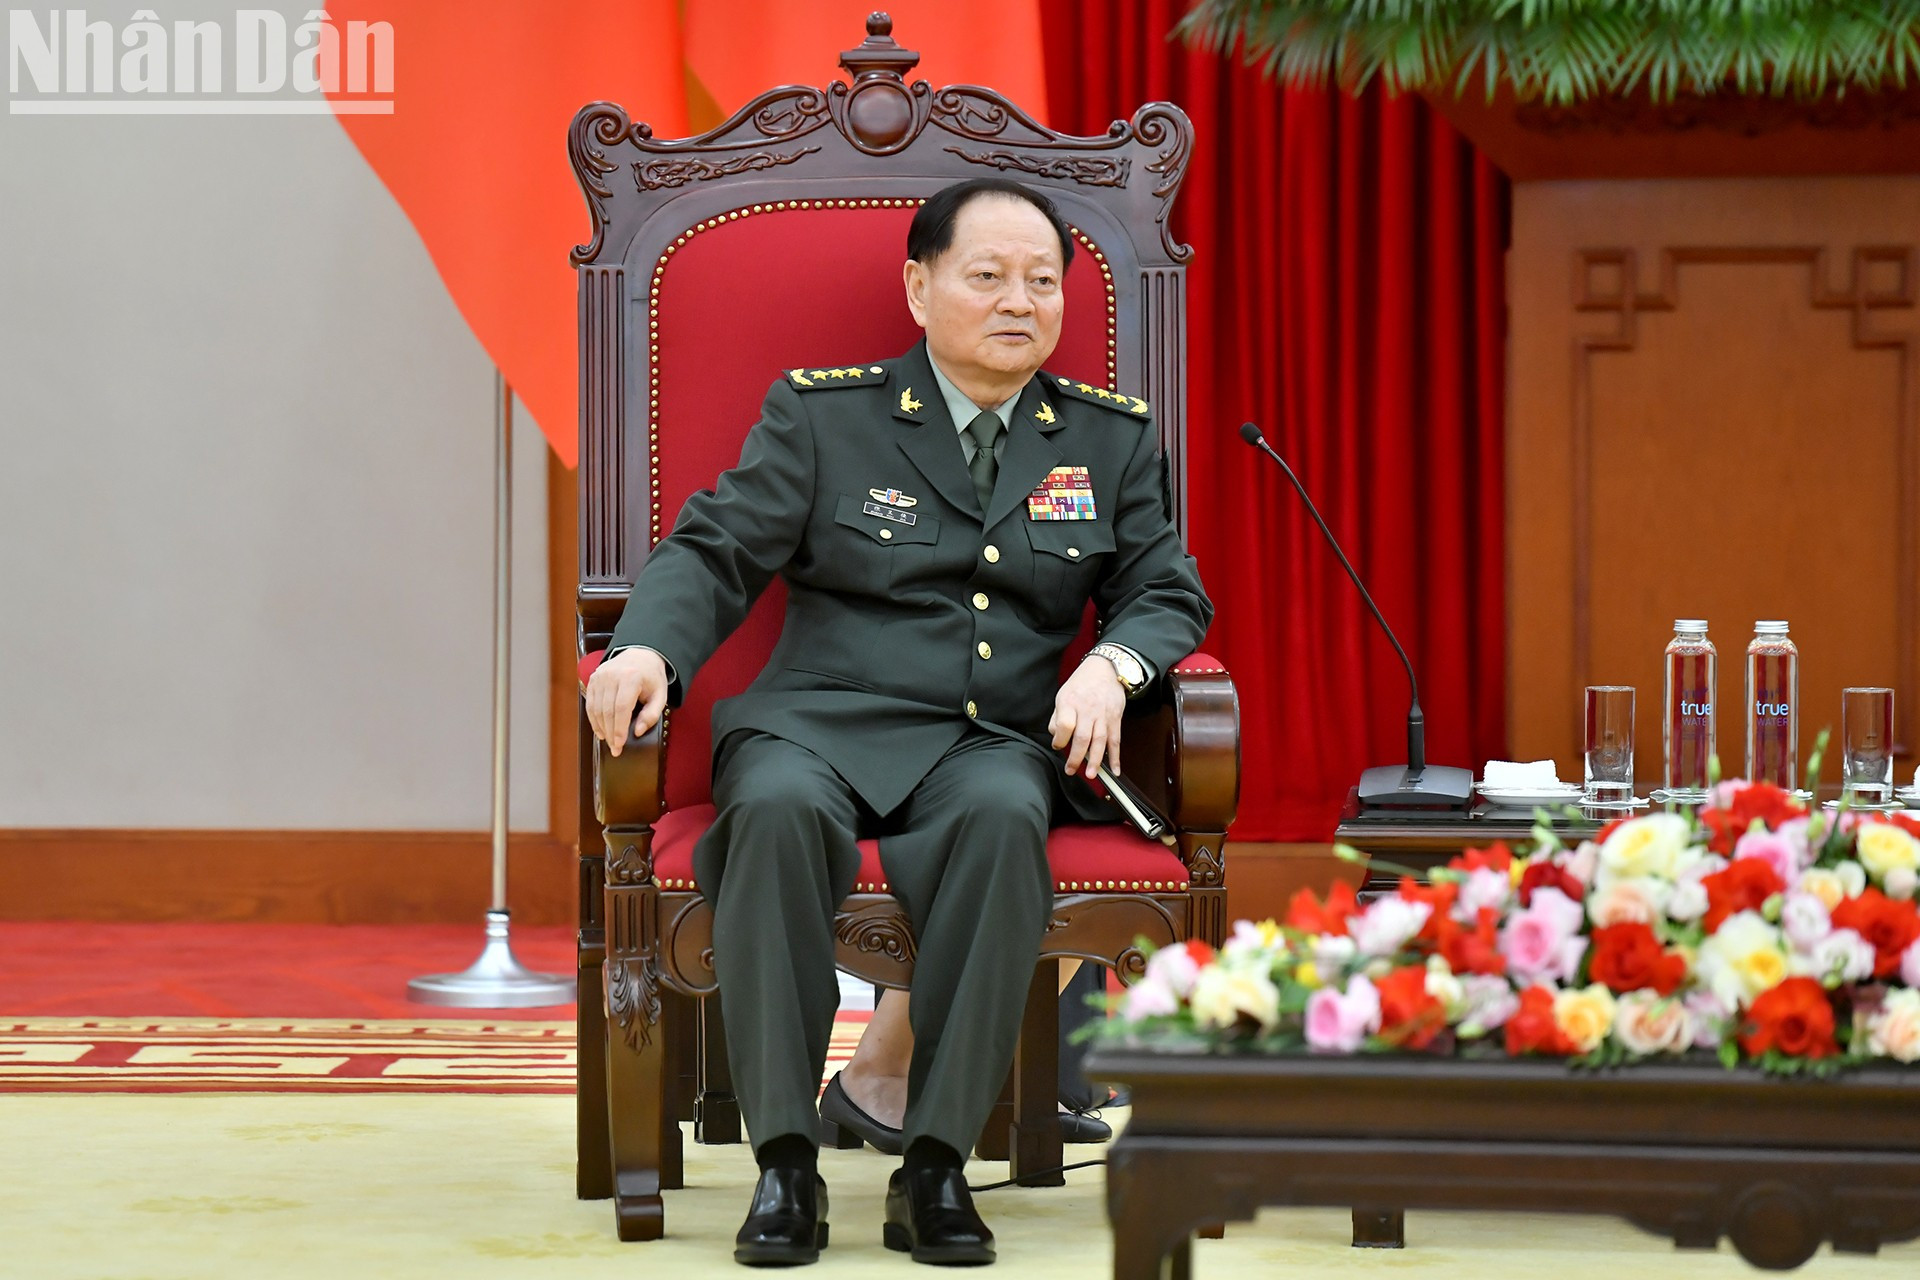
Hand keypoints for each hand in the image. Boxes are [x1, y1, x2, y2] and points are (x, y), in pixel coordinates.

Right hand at [585, 647, 669, 756]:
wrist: (640, 655)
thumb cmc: (651, 677)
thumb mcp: (660, 695)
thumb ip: (651, 714)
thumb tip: (638, 732)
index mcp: (631, 677)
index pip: (621, 708)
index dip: (619, 729)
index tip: (619, 745)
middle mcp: (612, 675)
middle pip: (607, 710)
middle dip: (610, 733)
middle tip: (614, 749)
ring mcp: (600, 676)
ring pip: (596, 708)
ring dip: (601, 728)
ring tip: (608, 742)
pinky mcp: (593, 679)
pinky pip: (590, 703)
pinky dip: (594, 719)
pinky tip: (600, 731)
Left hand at [1049, 655, 1126, 780]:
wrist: (1106, 669)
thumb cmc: (1081, 684)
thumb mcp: (1063, 695)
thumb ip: (1057, 717)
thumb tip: (1056, 737)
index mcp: (1070, 703)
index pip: (1064, 725)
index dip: (1060, 739)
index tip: (1058, 746)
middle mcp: (1087, 710)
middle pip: (1082, 737)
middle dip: (1077, 757)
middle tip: (1071, 771)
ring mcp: (1103, 715)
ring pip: (1100, 741)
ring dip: (1096, 761)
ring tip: (1091, 775)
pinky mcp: (1115, 719)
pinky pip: (1116, 740)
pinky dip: (1116, 757)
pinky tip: (1115, 770)